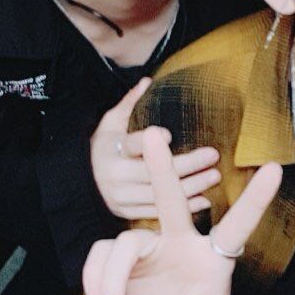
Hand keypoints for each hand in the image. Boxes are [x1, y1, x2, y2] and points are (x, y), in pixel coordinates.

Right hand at [82, 128, 281, 294]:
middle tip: (152, 137)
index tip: (274, 168)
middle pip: (172, 202)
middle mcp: (183, 243)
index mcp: (213, 258)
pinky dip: (95, 275)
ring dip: (111, 275)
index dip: (254, 199)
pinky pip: (101, 254)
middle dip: (162, 171)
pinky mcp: (124, 256)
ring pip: (124, 242)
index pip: (237, 225)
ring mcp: (152, 247)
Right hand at [90, 78, 220, 218]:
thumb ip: (129, 103)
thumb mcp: (110, 122)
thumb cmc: (102, 147)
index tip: (170, 135)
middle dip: (187, 164)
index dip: (150, 141)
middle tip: (213, 155)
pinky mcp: (127, 213)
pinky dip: (182, 207)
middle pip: (154, 171)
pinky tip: (203, 199)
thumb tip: (147, 81)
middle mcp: (115, 176)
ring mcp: (121, 197)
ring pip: (160, 194)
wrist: (79, 182)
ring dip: (191, 187)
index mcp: (111, 149)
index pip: (133, 144)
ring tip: (214, 175)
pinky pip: (158, 212)